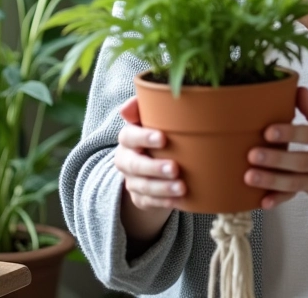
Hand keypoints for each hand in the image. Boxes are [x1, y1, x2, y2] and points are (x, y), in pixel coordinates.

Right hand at [115, 96, 186, 210]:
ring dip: (162, 188)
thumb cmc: (158, 130)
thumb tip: (126, 107)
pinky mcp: (140, 197)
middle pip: (134, 165)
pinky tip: (178, 200)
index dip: (144, 137)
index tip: (163, 138)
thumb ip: (143, 106)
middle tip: (175, 168)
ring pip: (142, 186)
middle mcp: (126, 159)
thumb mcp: (151, 116)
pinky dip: (163, 202)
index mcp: (128, 137)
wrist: (153, 159)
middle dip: (154, 168)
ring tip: (181, 187)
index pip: (129, 136)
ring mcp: (131, 180)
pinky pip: (148, 202)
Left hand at [244, 87, 307, 209]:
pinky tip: (262, 201)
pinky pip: (294, 195)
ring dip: (271, 181)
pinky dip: (278, 199)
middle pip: (302, 161)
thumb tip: (298, 89)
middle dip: (276, 160)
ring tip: (248, 177)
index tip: (268, 131)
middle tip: (251, 154)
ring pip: (296, 182)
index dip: (290, 133)